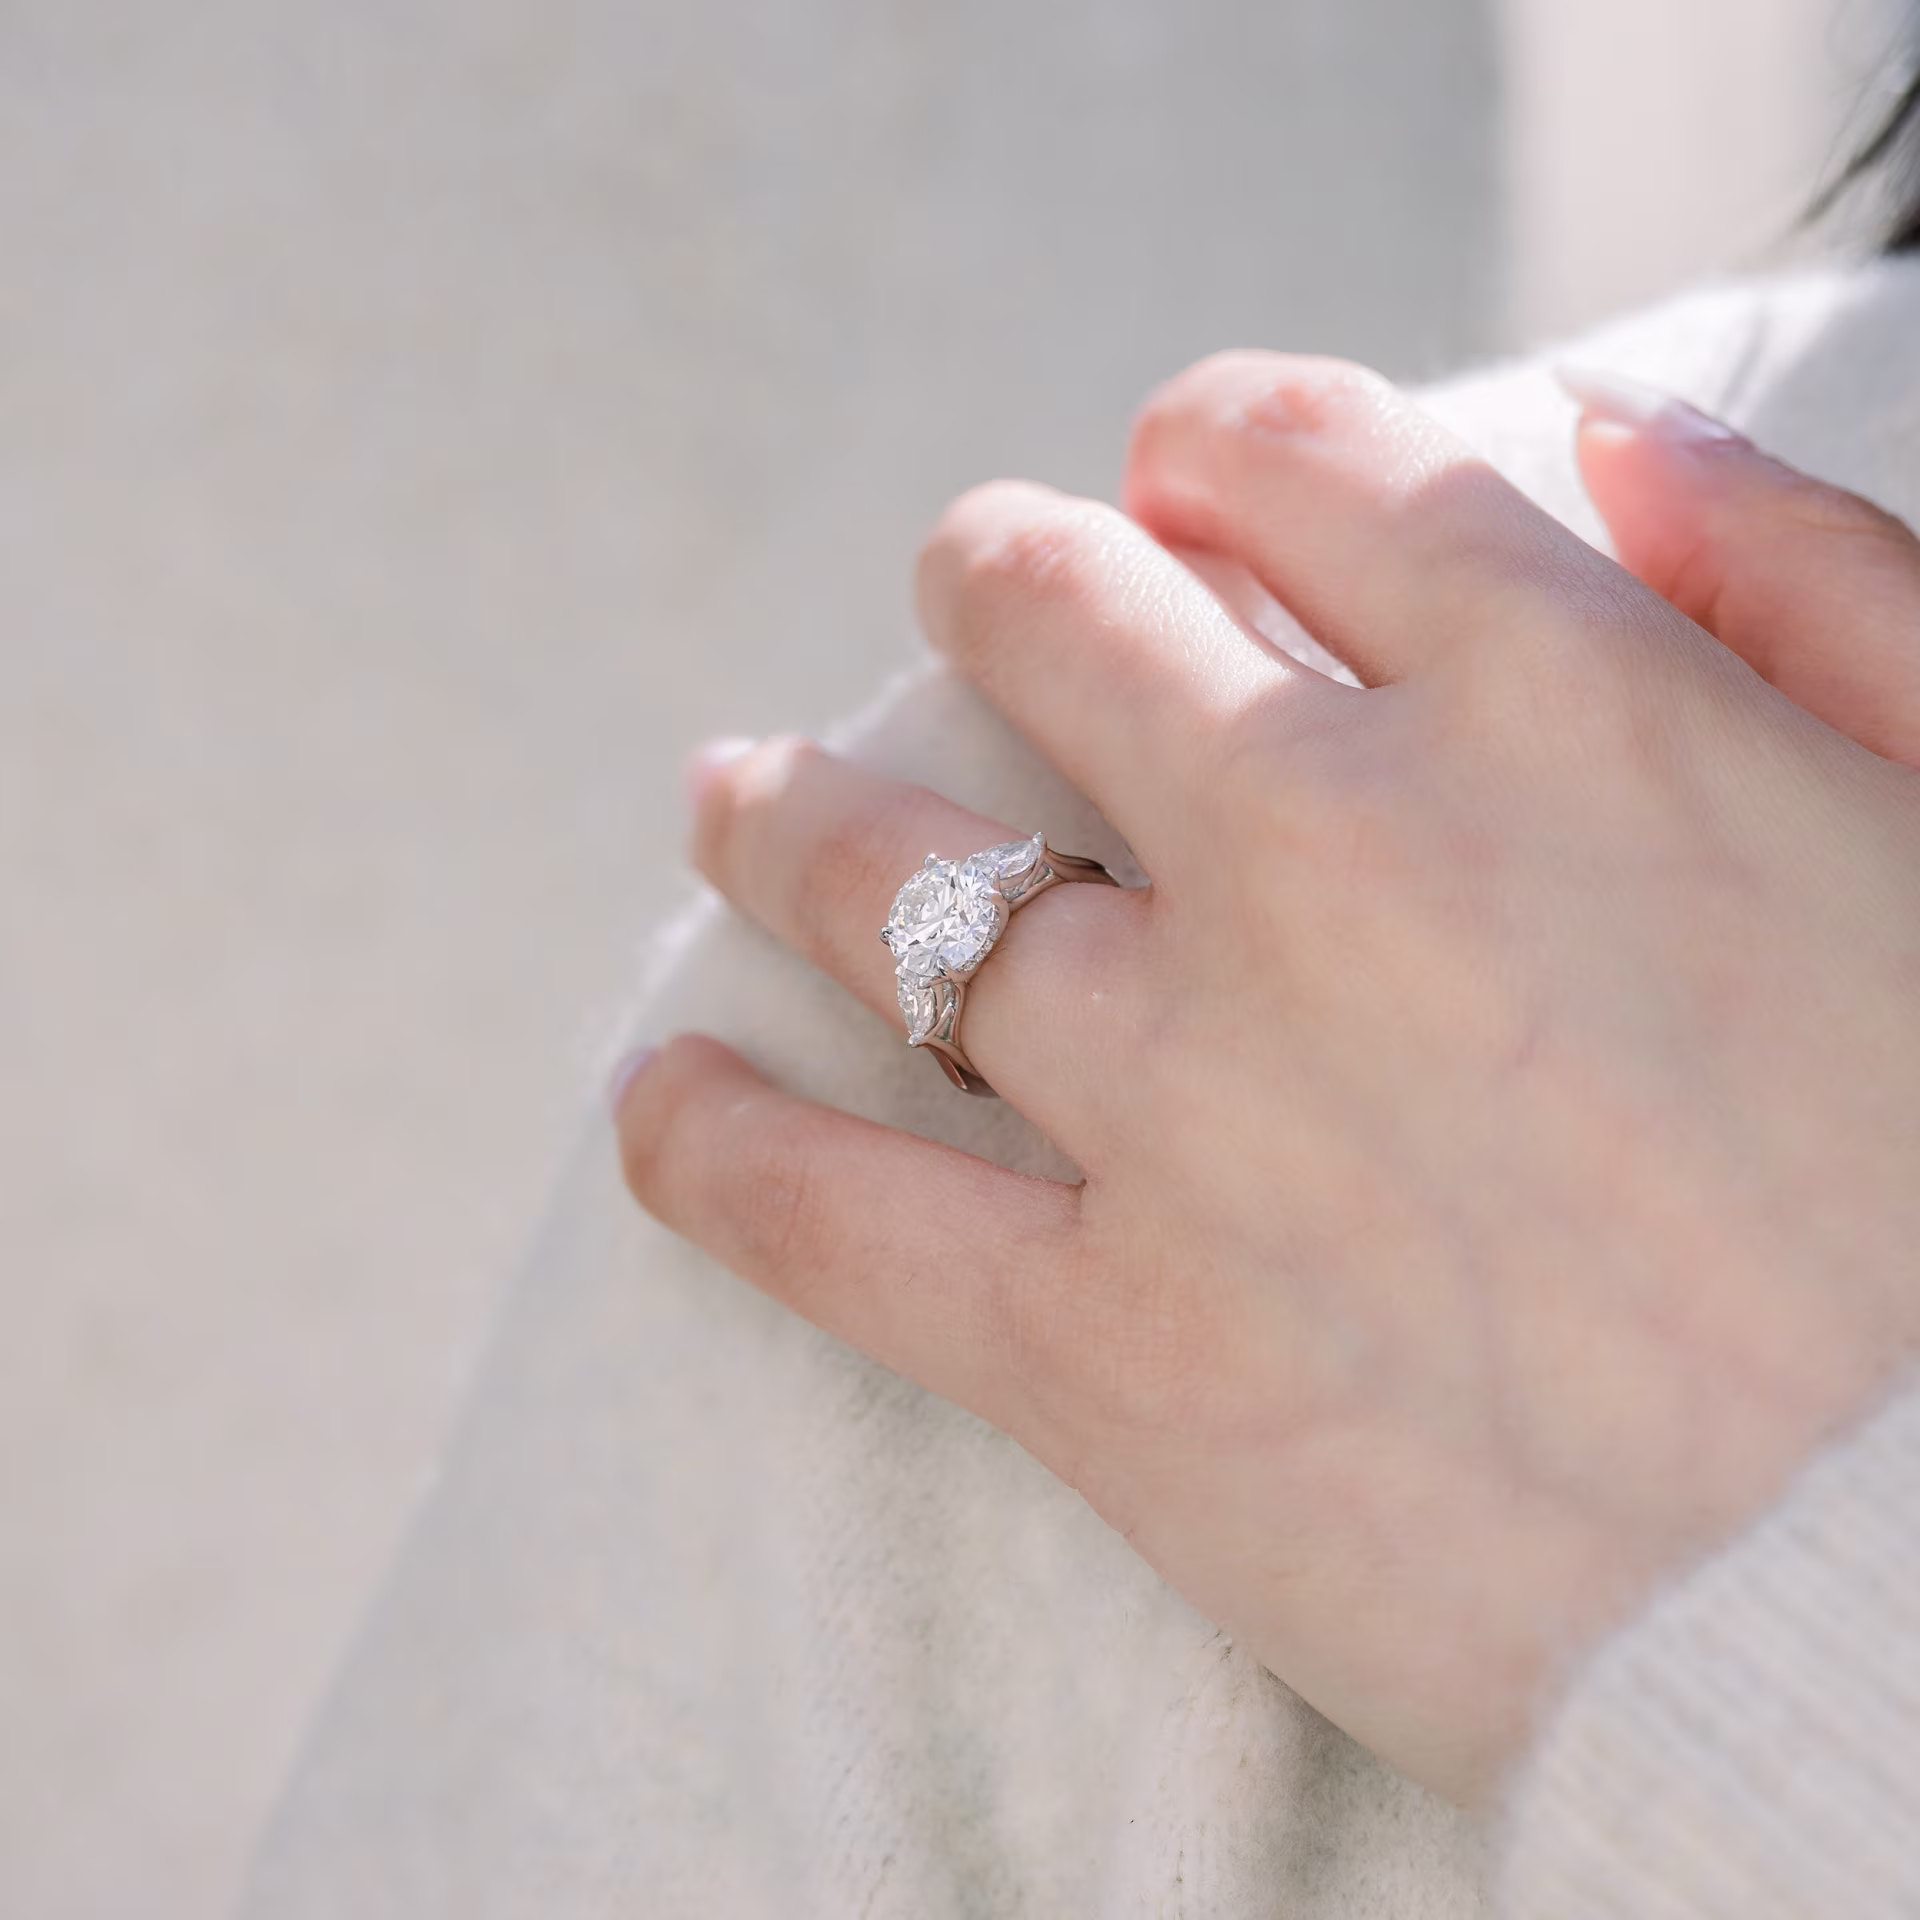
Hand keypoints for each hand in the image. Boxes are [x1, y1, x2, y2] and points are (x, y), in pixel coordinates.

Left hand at [613, 354, 1919, 1802]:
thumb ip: (1816, 586)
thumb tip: (1613, 435)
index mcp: (1557, 701)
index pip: (1290, 456)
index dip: (1212, 449)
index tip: (1182, 490)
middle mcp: (1336, 857)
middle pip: (1047, 617)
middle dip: (993, 580)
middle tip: (967, 597)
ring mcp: (1196, 1099)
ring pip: (890, 878)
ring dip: (786, 814)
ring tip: (732, 796)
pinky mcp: (1115, 1349)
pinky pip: (824, 1213)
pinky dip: (714, 1143)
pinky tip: (663, 1096)